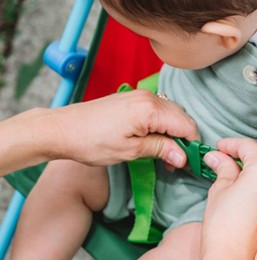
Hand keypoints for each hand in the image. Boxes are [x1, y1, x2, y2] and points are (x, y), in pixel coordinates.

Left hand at [51, 89, 198, 166]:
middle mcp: (148, 97)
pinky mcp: (132, 99)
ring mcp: (139, 96)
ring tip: (164, 155)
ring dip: (173, 134)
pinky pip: (158, 110)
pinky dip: (161, 126)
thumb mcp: (130, 151)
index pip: (187, 126)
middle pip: (181, 118)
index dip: (192, 146)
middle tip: (175, 163)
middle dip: (183, 140)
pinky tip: (154, 140)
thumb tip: (183, 157)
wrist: (62, 129)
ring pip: (171, 114)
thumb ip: (161, 149)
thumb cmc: (92, 142)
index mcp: (150, 109)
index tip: (189, 163)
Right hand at [202, 138, 256, 259]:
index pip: (248, 145)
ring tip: (237, 168)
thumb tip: (217, 156)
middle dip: (245, 149)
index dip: (230, 144)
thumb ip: (223, 168)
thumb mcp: (220, 190)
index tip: (218, 147)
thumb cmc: (224, 228)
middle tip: (226, 156)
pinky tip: (250, 182)